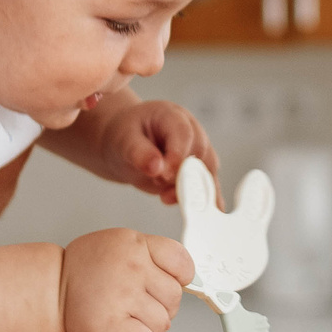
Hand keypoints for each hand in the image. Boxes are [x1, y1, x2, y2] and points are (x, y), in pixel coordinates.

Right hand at [58, 229, 191, 331]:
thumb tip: (188, 282)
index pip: (183, 263)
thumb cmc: (86, 271)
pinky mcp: (110, 327)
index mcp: (136, 243)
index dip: (180, 280)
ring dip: (147, 329)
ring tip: (123, 320)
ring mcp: (121, 296)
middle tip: (135, 307)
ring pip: (161, 325)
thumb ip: (151, 258)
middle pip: (174, 299)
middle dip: (160, 308)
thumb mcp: (119, 246)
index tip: (164, 286)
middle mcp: (132, 267)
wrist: (50, 289)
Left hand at [100, 100, 219, 202]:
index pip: (183, 133)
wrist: (125, 146)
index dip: (178, 155)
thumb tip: (156, 168)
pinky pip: (207, 185)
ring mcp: (197, 151)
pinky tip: (205, 215)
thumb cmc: (124, 137)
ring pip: (207, 171)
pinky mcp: (198, 171)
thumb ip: (139, 152)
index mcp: (172, 115)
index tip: (165, 175)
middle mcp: (191, 131)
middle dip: (185, 177)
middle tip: (167, 195)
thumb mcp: (123, 141)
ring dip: (196, 191)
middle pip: (199, 154)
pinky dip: (207, 200)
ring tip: (182, 205)